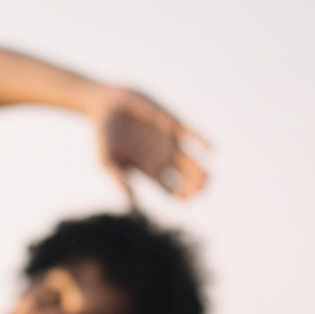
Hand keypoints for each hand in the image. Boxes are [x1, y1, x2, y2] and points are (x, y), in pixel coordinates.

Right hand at [93, 86, 208, 208]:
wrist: (106, 104)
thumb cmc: (104, 136)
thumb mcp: (108, 162)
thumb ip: (120, 182)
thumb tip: (132, 208)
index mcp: (150, 171)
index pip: (173, 192)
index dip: (182, 198)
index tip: (184, 198)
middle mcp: (163, 159)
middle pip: (188, 181)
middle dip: (196, 187)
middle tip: (198, 189)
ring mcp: (170, 142)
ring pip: (194, 162)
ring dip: (202, 171)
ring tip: (205, 177)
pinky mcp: (174, 124)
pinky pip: (193, 134)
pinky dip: (202, 141)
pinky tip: (210, 150)